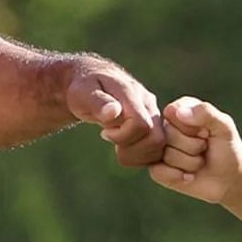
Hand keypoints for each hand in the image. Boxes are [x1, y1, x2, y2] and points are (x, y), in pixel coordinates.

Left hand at [65, 60, 189, 168]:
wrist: (92, 84)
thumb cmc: (84, 89)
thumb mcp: (82, 93)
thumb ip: (97, 102)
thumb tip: (114, 112)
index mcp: (132, 93)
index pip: (141, 125)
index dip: (123, 136)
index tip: (104, 132)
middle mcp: (148, 103)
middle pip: (156, 139)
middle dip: (131, 149)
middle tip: (111, 138)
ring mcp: (154, 114)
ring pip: (159, 148)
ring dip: (136, 154)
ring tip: (117, 144)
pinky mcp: (156, 125)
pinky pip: (158, 151)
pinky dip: (141, 157)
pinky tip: (124, 147)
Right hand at [149, 97, 241, 203]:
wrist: (229, 180)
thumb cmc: (228, 150)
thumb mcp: (224, 127)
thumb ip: (206, 112)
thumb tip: (179, 112)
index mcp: (181, 109)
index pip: (172, 112)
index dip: (192, 127)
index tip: (207, 133)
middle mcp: (167, 127)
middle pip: (168, 135)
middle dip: (193, 146)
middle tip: (204, 149)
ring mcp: (160, 148)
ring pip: (166, 155)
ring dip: (190, 163)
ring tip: (200, 161)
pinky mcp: (157, 169)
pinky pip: (158, 172)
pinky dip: (178, 176)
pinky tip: (189, 176)